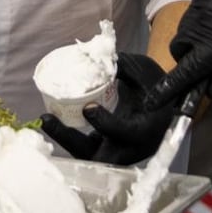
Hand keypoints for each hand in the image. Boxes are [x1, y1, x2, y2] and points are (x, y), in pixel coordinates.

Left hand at [40, 53, 175, 165]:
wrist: (165, 109)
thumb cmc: (156, 88)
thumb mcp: (145, 71)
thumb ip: (122, 66)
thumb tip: (96, 56)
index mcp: (147, 130)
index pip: (125, 132)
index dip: (105, 123)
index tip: (88, 108)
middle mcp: (132, 149)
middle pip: (99, 156)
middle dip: (71, 141)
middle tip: (49, 120)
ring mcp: (118, 153)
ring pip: (88, 156)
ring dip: (65, 139)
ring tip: (46, 119)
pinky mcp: (108, 150)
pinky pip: (86, 149)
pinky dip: (69, 137)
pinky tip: (53, 121)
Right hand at [145, 0, 211, 109]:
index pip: (188, 69)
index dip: (169, 88)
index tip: (153, 102)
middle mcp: (204, 17)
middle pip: (179, 45)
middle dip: (187, 57)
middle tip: (210, 57)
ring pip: (186, 24)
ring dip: (198, 34)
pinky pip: (196, 4)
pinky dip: (207, 12)